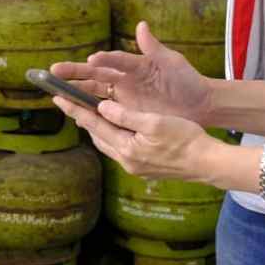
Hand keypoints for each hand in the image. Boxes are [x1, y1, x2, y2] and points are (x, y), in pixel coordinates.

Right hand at [51, 22, 214, 124]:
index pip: (114, 61)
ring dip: (75, 92)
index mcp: (134, 64)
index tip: (92, 59)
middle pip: (95, 75)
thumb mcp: (172, 62)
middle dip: (74, 73)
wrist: (199, 106)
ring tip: (55, 92)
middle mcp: (124, 79)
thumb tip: (141, 25)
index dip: (103, 60)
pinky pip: (103, 112)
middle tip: (53, 71)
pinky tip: (72, 112)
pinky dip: (88, 111)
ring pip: (93, 93)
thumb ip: (154, 47)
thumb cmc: (187, 80)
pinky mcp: (125, 114)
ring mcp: (123, 97)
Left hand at [53, 94, 219, 181]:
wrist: (206, 163)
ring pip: (108, 144)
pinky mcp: (144, 167)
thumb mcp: (154, 121)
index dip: (75, 109)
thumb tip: (101, 107)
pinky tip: (114, 128)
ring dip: (97, 128)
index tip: (57, 97)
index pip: (94, 125)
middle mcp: (127, 160)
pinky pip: (120, 149)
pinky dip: (112, 135)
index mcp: (127, 148)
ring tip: (86, 114)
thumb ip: (125, 115)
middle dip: (82, 119)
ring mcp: (135, 166)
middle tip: (68, 103)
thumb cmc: (185, 138)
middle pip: (97, 136)